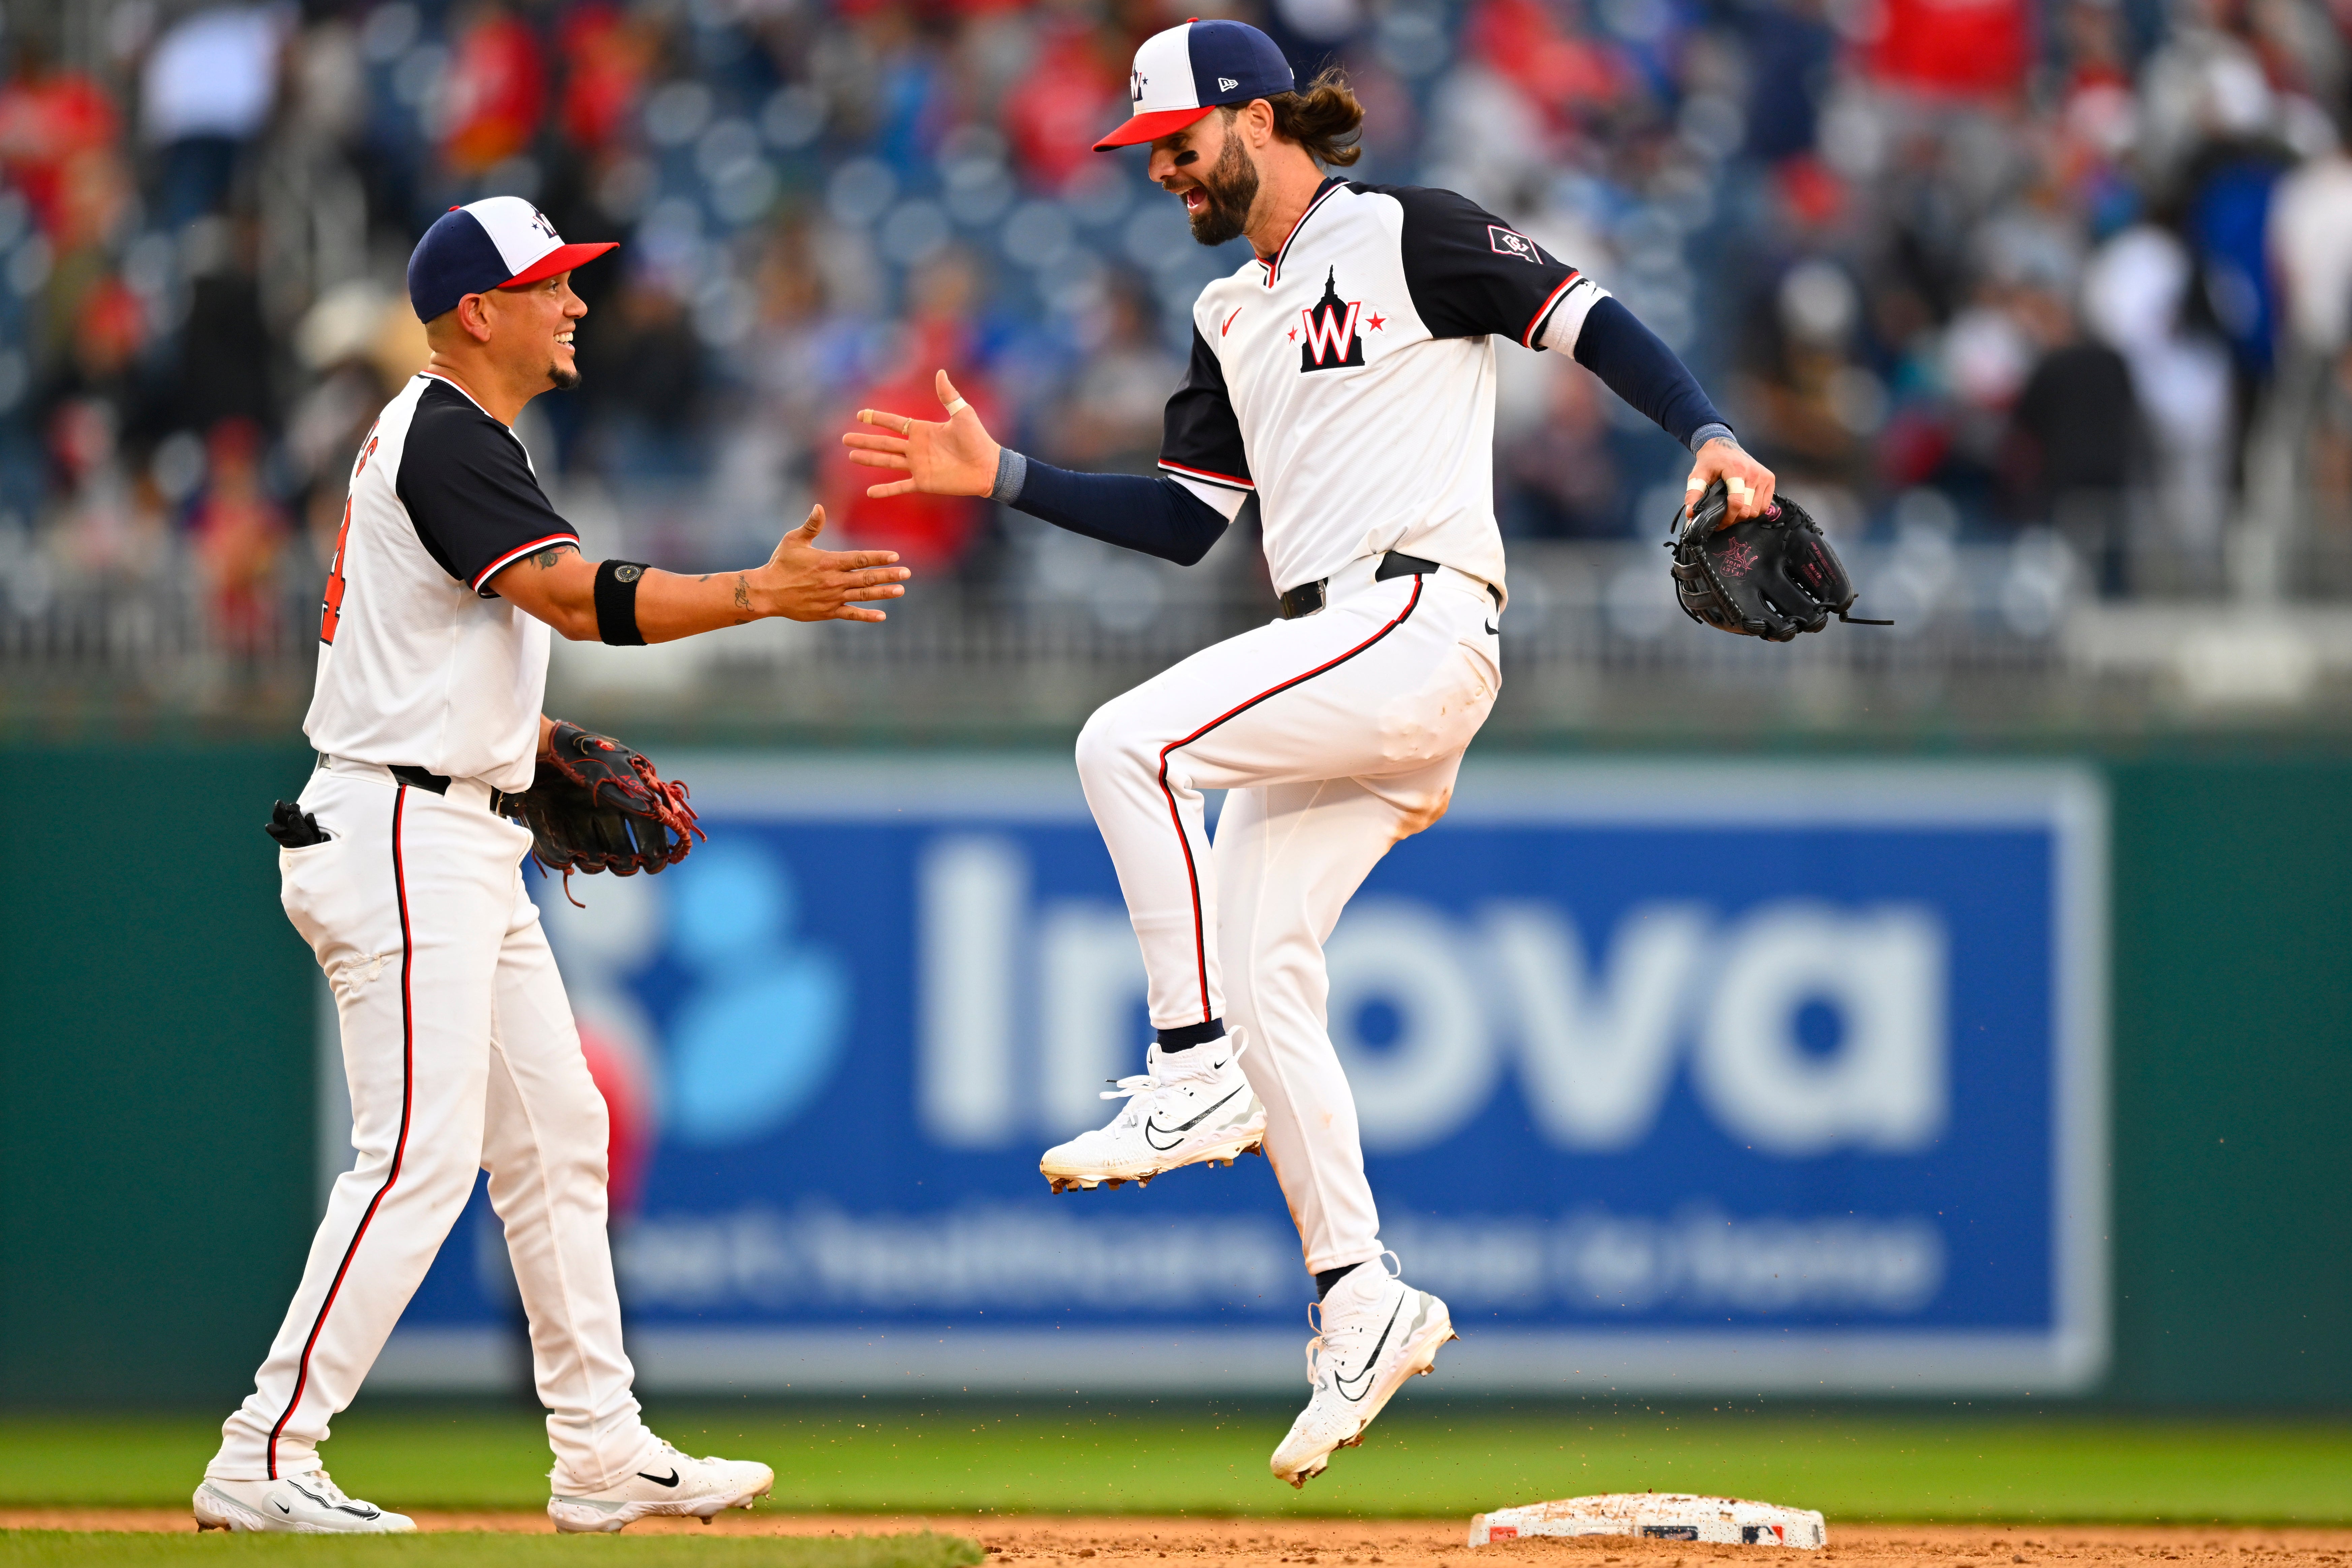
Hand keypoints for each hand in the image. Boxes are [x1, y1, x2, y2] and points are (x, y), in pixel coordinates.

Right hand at [751, 505, 909, 622]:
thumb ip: (811, 525)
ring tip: (900, 590)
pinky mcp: (828, 612)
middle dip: (888, 575)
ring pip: (863, 595)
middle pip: (866, 577)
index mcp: (829, 562)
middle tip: (906, 573)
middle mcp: (834, 580)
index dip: (878, 557)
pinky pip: (851, 614)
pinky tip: (881, 616)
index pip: (859, 558)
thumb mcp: (794, 540)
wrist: (767, 592)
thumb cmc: (781, 563)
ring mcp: (832, 598)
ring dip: (883, 593)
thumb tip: (820, 506)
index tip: (895, 556)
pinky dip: (866, 616)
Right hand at [841, 370, 1000, 498]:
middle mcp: (916, 448)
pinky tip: (870, 492)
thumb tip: (940, 372)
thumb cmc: (978, 439)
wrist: (988, 466)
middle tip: (845, 438)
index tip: (860, 415)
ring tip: (852, 456)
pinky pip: (900, 486)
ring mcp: (918, 465)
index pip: (894, 423)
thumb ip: (948, 395)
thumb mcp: (962, 413)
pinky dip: (886, 490)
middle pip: (884, 442)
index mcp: (923, 430)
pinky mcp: (923, 482)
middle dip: (865, 439)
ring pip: (887, 462)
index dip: (877, 418)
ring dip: (869, 459)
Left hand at [1686, 437, 1776, 523]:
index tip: (1718, 523)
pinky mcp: (1770, 479)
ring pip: (1757, 510)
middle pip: (1748, 509)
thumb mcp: (1698, 475)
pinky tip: (1743, 507)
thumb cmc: (1711, 461)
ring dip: (1744, 516)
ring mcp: (1764, 476)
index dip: (1728, 517)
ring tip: (1731, 513)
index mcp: (1737, 470)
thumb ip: (1693, 494)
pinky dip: (1754, 510)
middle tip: (1722, 519)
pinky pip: (1764, 505)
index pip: (1737, 502)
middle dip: (1734, 519)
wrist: (1724, 446)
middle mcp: (1754, 473)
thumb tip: (1691, 513)